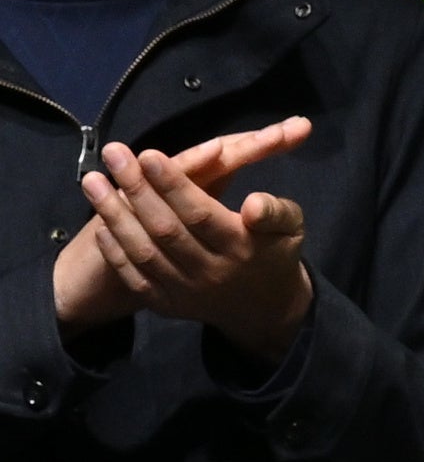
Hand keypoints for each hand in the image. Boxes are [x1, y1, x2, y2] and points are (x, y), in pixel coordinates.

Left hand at [73, 120, 321, 360]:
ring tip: (93, 180)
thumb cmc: (273, 253)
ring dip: (113, 214)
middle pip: (165, 228)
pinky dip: (114, 248)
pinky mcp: (164, 303)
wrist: (261, 308)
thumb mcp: (292, 228)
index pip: (200, 214)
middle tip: (113, 153)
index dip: (173, 185)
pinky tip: (101, 220)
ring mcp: (182, 290)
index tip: (148, 154)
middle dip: (136, 188)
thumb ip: (276, 212)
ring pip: (142, 250)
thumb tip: (254, 202)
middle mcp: (208, 272)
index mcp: (241, 249)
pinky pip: (133, 274)